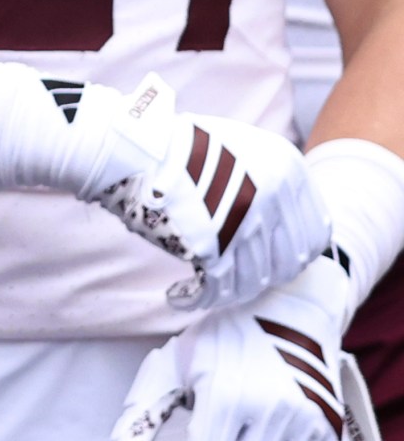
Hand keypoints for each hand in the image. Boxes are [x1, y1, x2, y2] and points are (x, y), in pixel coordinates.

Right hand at [67, 74, 330, 310]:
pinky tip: (178, 296)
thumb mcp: (238, 146)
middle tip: (232, 275)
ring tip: (200, 287)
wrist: (130, 146)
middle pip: (288, 261)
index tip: (267, 259)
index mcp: (288, 168)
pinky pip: (219, 290)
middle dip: (261, 274)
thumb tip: (282, 220)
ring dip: (228, 289)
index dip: (292, 252)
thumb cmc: (173, 145)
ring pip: (255, 280)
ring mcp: (247, 222)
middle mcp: (276, 196)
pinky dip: (197, 299)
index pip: (315, 232)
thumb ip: (268, 177)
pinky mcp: (215, 246)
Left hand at [110, 254, 375, 439]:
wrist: (289, 307)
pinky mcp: (327, 426)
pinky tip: (260, 421)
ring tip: (236, 415)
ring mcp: (303, 420)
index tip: (192, 429)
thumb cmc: (221, 337)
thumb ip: (143, 409)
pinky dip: (271, 437)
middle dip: (220, 435)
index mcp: (225, 396)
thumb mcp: (174, 364)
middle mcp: (268, 411)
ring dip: (244, 437)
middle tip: (216, 417)